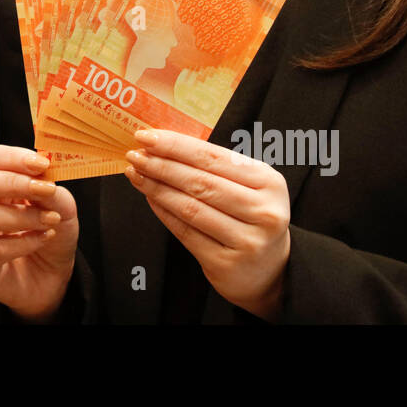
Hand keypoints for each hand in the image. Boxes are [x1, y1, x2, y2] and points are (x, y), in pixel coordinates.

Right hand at [0, 144, 77, 321]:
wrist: (54, 274)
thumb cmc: (51, 233)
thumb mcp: (61, 205)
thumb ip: (49, 188)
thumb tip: (40, 175)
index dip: (14, 158)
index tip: (43, 164)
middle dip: (13, 183)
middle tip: (46, 190)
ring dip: (22, 216)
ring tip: (49, 220)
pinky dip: (23, 242)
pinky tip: (43, 239)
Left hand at [126, 129, 289, 320]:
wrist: (272, 269)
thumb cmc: (252, 216)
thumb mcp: (249, 186)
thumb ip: (215, 166)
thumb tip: (163, 144)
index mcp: (269, 182)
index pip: (213, 157)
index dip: (176, 145)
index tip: (147, 136)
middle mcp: (263, 211)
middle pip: (200, 182)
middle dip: (161, 165)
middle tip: (135, 155)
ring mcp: (246, 241)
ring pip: (190, 207)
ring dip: (157, 187)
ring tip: (136, 173)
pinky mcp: (226, 264)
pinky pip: (186, 232)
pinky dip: (163, 212)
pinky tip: (150, 198)